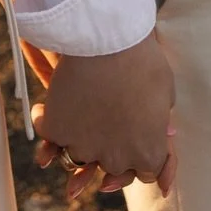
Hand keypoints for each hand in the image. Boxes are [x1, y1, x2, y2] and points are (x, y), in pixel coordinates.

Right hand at [30, 34, 175, 201]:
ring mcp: (85, 148)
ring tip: (75, 110)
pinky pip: (47, 134)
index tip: (129, 137)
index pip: (145, 172)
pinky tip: (46, 106)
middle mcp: (117, 160)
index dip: (136, 152)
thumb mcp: (165, 93)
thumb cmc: (143, 60)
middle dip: (109, 145)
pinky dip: (45, 120)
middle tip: (103, 118)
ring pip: (78, 153)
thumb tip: (158, 126)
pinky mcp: (57, 130)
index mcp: (149, 153)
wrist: (108, 38)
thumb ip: (159, 120)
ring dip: (77, 136)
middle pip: (111, 165)